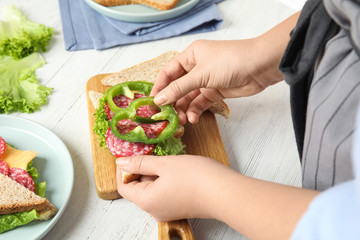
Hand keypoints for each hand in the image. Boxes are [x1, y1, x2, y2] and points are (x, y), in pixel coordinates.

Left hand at [116, 154, 233, 221]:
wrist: (225, 192)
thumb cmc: (195, 177)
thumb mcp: (164, 164)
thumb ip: (140, 162)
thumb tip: (121, 163)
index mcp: (147, 201)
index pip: (124, 186)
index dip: (124, 169)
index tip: (132, 153)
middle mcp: (155, 210)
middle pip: (138, 188)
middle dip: (142, 169)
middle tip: (152, 152)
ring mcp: (168, 210)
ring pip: (153, 189)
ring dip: (155, 173)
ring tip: (167, 159)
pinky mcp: (180, 207)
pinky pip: (165, 192)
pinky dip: (165, 179)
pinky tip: (176, 169)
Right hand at [151, 39, 283, 123]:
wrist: (260, 66)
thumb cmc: (230, 61)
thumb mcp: (200, 75)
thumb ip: (178, 88)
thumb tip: (159, 99)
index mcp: (190, 55)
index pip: (169, 72)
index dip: (160, 87)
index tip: (152, 103)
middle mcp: (197, 67)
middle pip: (178, 87)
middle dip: (172, 102)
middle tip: (166, 116)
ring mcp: (207, 80)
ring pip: (189, 97)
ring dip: (184, 109)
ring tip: (181, 121)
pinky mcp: (216, 91)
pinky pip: (201, 103)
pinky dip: (196, 111)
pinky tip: (193, 119)